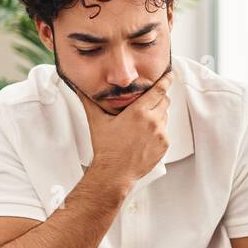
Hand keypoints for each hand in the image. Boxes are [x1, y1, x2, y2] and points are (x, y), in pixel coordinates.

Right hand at [80, 69, 173, 190]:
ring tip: (141, 125)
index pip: (159, 90)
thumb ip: (89, 101)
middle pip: (164, 101)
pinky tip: (144, 137)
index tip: (169, 75)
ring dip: (157, 116)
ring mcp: (160, 134)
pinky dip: (157, 131)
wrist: (115, 172)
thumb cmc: (106, 148)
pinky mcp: (164, 145)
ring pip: (165, 116)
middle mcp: (152, 121)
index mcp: (138, 112)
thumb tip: (78, 88)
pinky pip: (165, 132)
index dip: (166, 80)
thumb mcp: (97, 121)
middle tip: (147, 103)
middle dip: (158, 99)